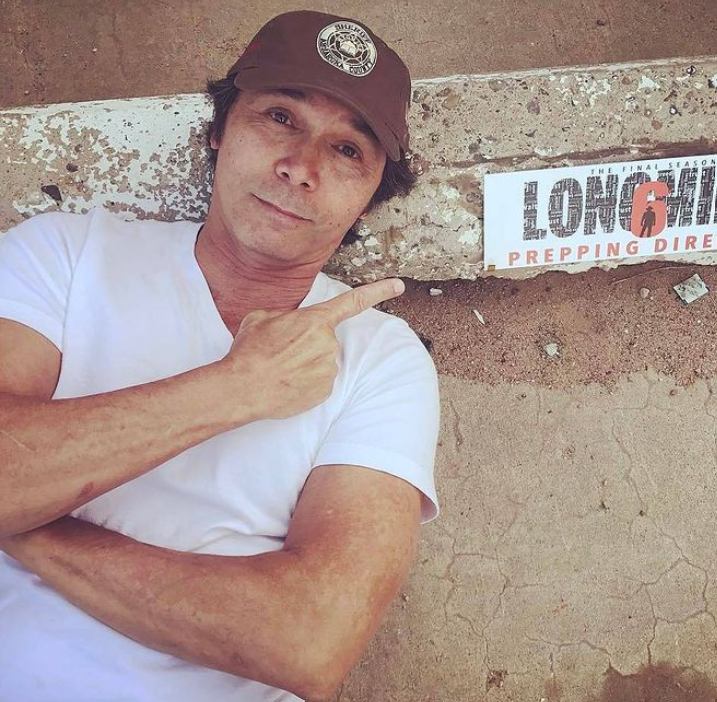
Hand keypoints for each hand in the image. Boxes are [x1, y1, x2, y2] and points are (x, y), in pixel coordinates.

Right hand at [220, 278, 404, 420]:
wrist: (243, 388)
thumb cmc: (249, 352)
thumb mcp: (261, 318)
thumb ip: (285, 316)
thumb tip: (292, 323)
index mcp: (315, 320)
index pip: (353, 302)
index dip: (378, 291)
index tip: (398, 285)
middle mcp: (328, 343)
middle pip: (324, 340)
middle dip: (306, 345)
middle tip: (281, 354)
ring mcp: (329, 368)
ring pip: (322, 362)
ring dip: (305, 365)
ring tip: (280, 370)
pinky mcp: (326, 390)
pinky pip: (320, 382)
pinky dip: (306, 383)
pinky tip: (287, 384)